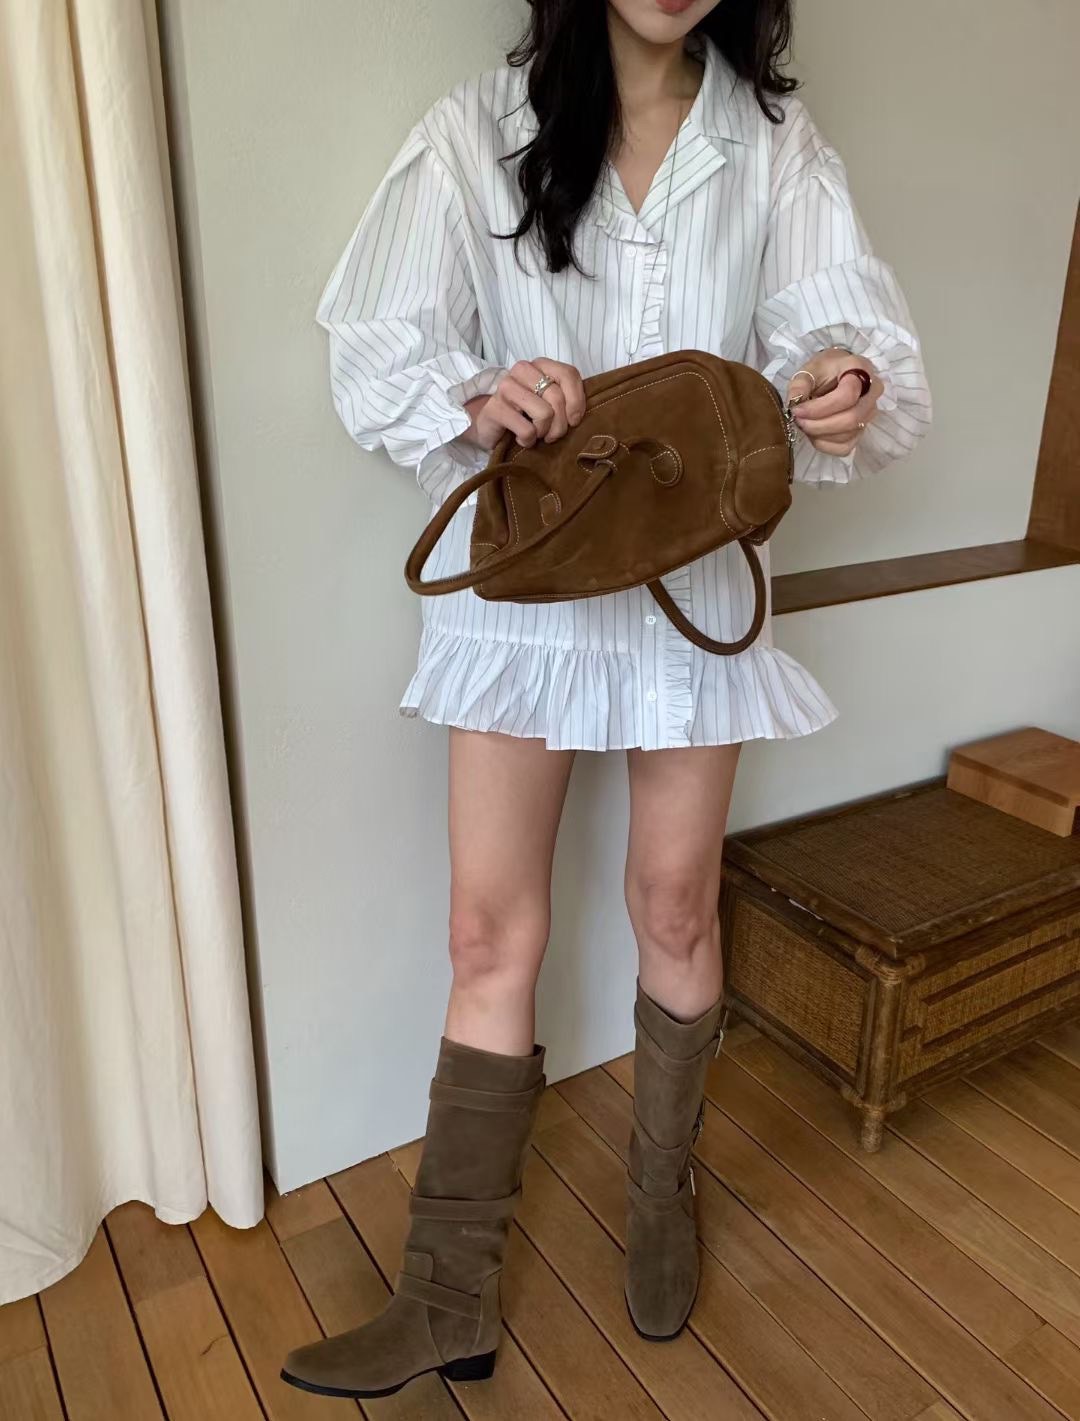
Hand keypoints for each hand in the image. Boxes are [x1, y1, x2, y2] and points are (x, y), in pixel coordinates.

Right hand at [464, 358, 586, 450]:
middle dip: (560, 424)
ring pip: (544, 413)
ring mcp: (506, 387)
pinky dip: (528, 441)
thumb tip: (579, 414)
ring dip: (544, 432)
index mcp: (539, 365)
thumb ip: (566, 398)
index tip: (574, 420)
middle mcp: (522, 370)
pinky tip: (521, 439)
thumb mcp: (549, 402)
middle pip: (557, 397)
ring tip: (536, 434)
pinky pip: (527, 430)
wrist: (490, 426)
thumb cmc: (525, 414)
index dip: (577, 400)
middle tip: (553, 435)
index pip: (568, 374)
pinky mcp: (495, 408)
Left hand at [786, 348, 882, 456]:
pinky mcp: (863, 430)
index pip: (847, 395)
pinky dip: (825, 445)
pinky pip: (845, 447)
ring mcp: (870, 412)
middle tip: (798, 421)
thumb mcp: (809, 370)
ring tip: (804, 424)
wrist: (836, 375)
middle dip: (819, 425)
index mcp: (860, 369)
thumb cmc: (824, 370)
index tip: (797, 410)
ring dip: (820, 435)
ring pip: (848, 435)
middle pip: (851, 419)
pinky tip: (814, 434)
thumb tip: (794, 404)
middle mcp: (873, 391)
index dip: (820, 408)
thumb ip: (800, 385)